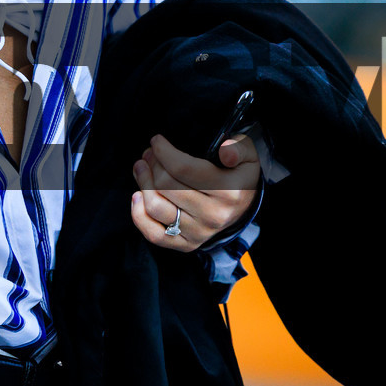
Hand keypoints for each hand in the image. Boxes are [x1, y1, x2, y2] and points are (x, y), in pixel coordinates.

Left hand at [130, 134, 261, 252]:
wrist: (243, 207)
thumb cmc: (237, 176)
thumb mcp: (247, 155)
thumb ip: (238, 147)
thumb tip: (225, 152)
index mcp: (228, 191)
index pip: (182, 168)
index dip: (162, 151)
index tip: (156, 141)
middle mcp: (214, 214)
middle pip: (165, 185)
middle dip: (151, 164)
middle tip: (148, 154)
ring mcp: (199, 232)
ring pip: (156, 207)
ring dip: (142, 183)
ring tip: (142, 168)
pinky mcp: (186, 244)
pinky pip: (154, 234)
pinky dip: (139, 215)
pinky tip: (138, 196)